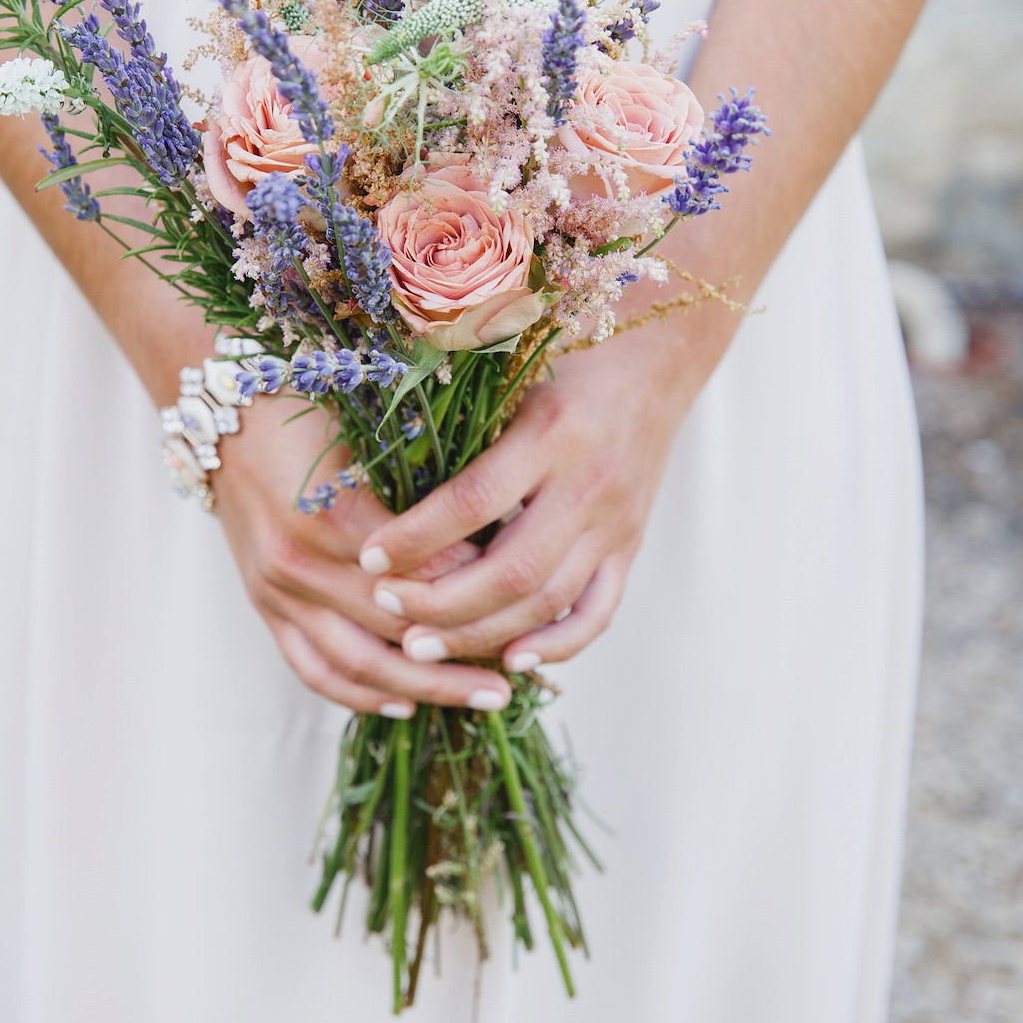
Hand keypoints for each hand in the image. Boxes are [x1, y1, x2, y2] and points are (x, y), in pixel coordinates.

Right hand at [213, 398, 510, 717]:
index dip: (477, 592)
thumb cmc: (306, 404)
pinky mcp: (264, 606)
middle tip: (520, 670)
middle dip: (464, 655)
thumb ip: (423, 479)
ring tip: (484, 699)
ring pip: (359, 665)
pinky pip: (313, 668)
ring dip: (425, 690)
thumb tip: (497, 527)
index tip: (527, 604)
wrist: (222, 412)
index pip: (421, 576)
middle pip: (396, 630)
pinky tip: (405, 706)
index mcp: (330, 516)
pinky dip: (360, 694)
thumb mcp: (368, 430)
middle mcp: (299, 564)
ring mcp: (276, 593)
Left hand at [356, 332, 693, 673]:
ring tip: (421, 647)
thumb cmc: (562, 360)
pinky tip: (510, 661)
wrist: (654, 363)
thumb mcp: (509, 373)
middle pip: (513, 570)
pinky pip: (597, 613)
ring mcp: (614, 524)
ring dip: (481, 634)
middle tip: (385, 608)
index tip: (368, 556)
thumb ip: (458, 416)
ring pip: (548, 602)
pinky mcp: (628, 548)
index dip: (417, 537)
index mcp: (550, 432)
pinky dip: (555, 647)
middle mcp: (587, 484)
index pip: (474, 501)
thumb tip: (376, 466)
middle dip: (441, 603)